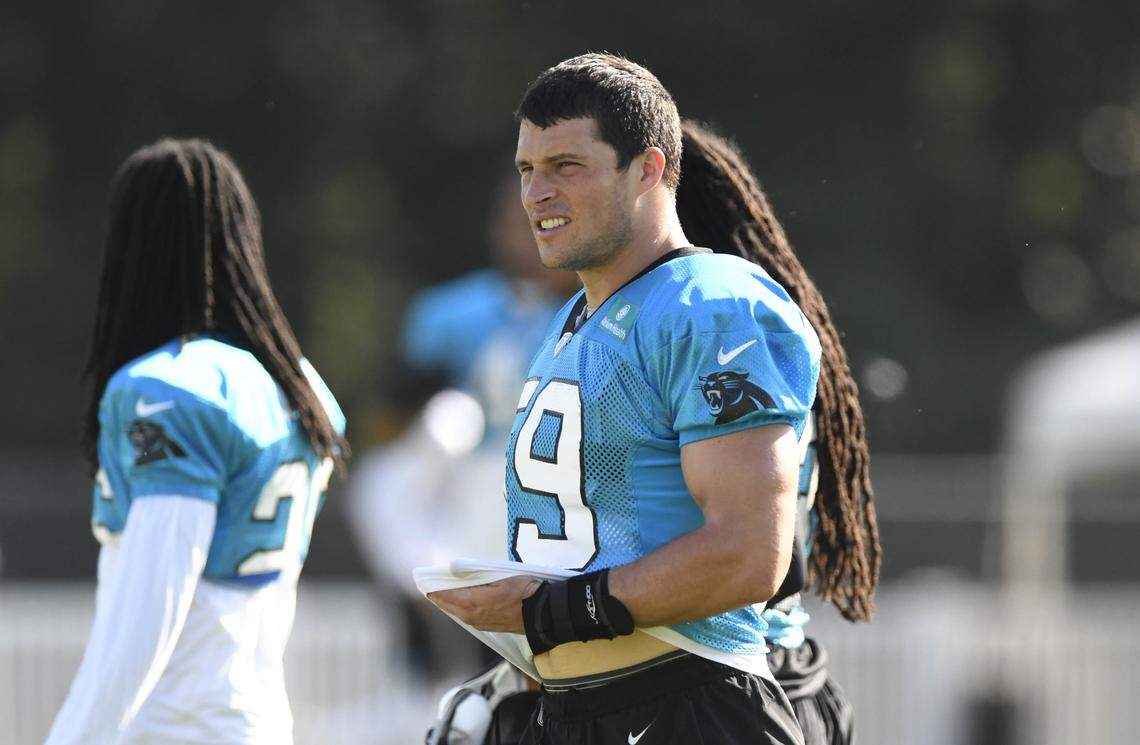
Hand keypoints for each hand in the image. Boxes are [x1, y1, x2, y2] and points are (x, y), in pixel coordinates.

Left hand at [427, 575, 542, 633]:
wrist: (542, 614)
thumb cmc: (524, 592)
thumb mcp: (501, 576)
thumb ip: (476, 573)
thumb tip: (454, 569)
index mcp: (472, 603)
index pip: (445, 594)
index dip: (433, 586)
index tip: (424, 579)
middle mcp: (471, 616)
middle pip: (448, 605)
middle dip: (438, 594)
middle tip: (430, 583)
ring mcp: (478, 623)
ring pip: (456, 611)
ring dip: (448, 601)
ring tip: (443, 590)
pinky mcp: (486, 627)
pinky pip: (465, 616)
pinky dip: (459, 607)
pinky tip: (460, 601)